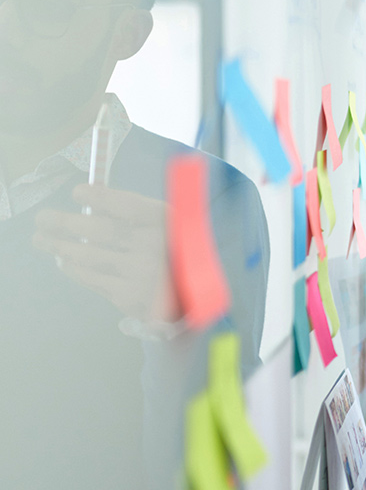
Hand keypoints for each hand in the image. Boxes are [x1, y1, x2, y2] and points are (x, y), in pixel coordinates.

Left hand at [33, 184, 175, 322]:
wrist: (200, 296)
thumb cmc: (180, 254)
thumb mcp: (173, 226)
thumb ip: (138, 214)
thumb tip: (95, 201)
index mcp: (170, 224)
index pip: (129, 205)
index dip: (100, 198)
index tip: (77, 192)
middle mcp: (156, 248)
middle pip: (102, 231)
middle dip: (66, 223)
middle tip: (42, 218)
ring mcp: (141, 275)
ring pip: (91, 256)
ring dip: (60, 246)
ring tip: (42, 239)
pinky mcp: (130, 298)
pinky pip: (93, 279)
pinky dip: (74, 268)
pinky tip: (64, 261)